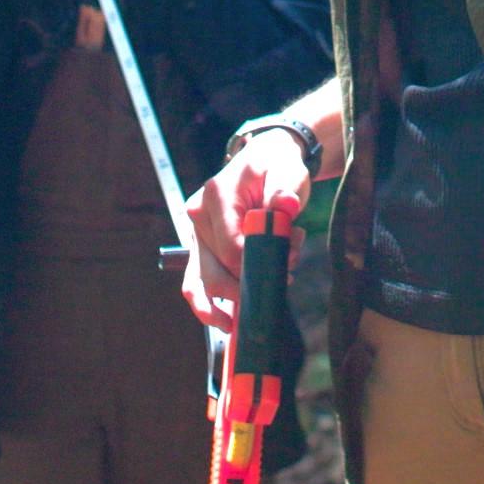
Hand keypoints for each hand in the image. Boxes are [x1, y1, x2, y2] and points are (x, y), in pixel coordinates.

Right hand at [179, 124, 317, 332]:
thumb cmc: (277, 169)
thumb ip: (284, 191)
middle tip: (285, 277)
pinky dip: (212, 307)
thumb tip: (285, 205)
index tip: (286, 265)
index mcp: (216, 197)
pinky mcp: (201, 248)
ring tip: (257, 308)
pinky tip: (232, 322)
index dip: (257, 265)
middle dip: (250, 284)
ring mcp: (196, 235)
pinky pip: (197, 284)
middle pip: (215, 272)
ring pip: (200, 284)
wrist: (266, 161)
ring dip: (232, 300)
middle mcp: (198, 217)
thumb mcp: (287, 173)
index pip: (231, 248)